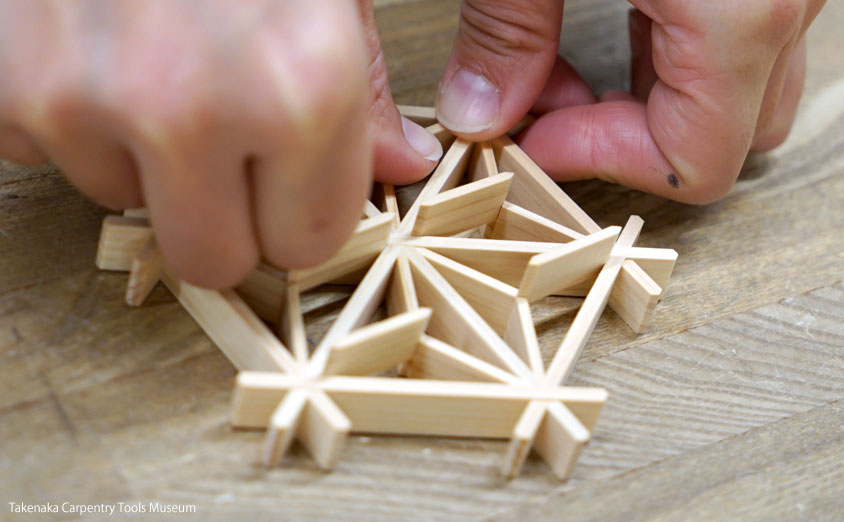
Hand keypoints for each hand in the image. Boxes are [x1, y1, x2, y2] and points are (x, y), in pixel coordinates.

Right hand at [0, 0, 441, 287]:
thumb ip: (370, 86)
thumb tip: (398, 166)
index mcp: (301, 87)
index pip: (308, 242)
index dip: (303, 215)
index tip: (294, 183)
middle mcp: (190, 109)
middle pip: (215, 259)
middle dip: (227, 216)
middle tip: (226, 148)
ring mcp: (81, 100)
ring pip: (125, 204)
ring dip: (145, 155)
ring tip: (153, 56)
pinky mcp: (1, 85)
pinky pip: (43, 153)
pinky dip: (69, 115)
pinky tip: (92, 41)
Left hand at [435, 0, 825, 202]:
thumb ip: (507, 28)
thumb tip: (477, 111)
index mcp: (744, 12)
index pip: (692, 162)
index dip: (598, 163)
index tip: (531, 139)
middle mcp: (791, 0)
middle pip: (726, 136)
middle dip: (627, 141)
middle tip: (551, 115)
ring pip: (742, 90)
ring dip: (654, 99)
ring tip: (573, 73)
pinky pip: (738, 38)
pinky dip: (679, 52)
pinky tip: (625, 20)